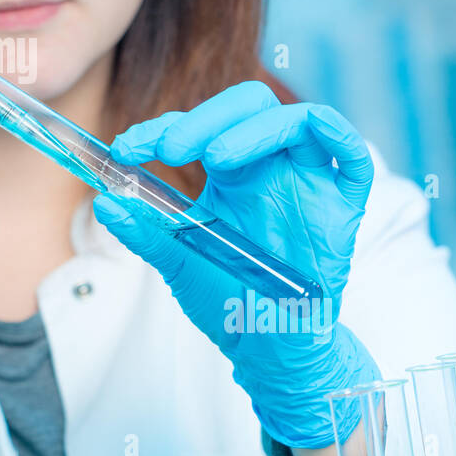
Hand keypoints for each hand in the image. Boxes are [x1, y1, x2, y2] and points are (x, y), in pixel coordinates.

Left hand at [91, 80, 381, 446]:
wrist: (269, 349)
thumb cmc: (229, 299)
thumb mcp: (179, 262)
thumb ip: (144, 232)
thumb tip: (103, 203)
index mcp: (231, 172)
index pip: (199, 128)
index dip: (162, 128)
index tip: (125, 149)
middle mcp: (270, 166)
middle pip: (248, 107)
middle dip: (205, 117)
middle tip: (168, 147)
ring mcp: (308, 182)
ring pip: (295, 121)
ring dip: (252, 128)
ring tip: (213, 156)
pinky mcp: (341, 206)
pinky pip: (351, 156)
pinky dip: (333, 131)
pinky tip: (305, 129)